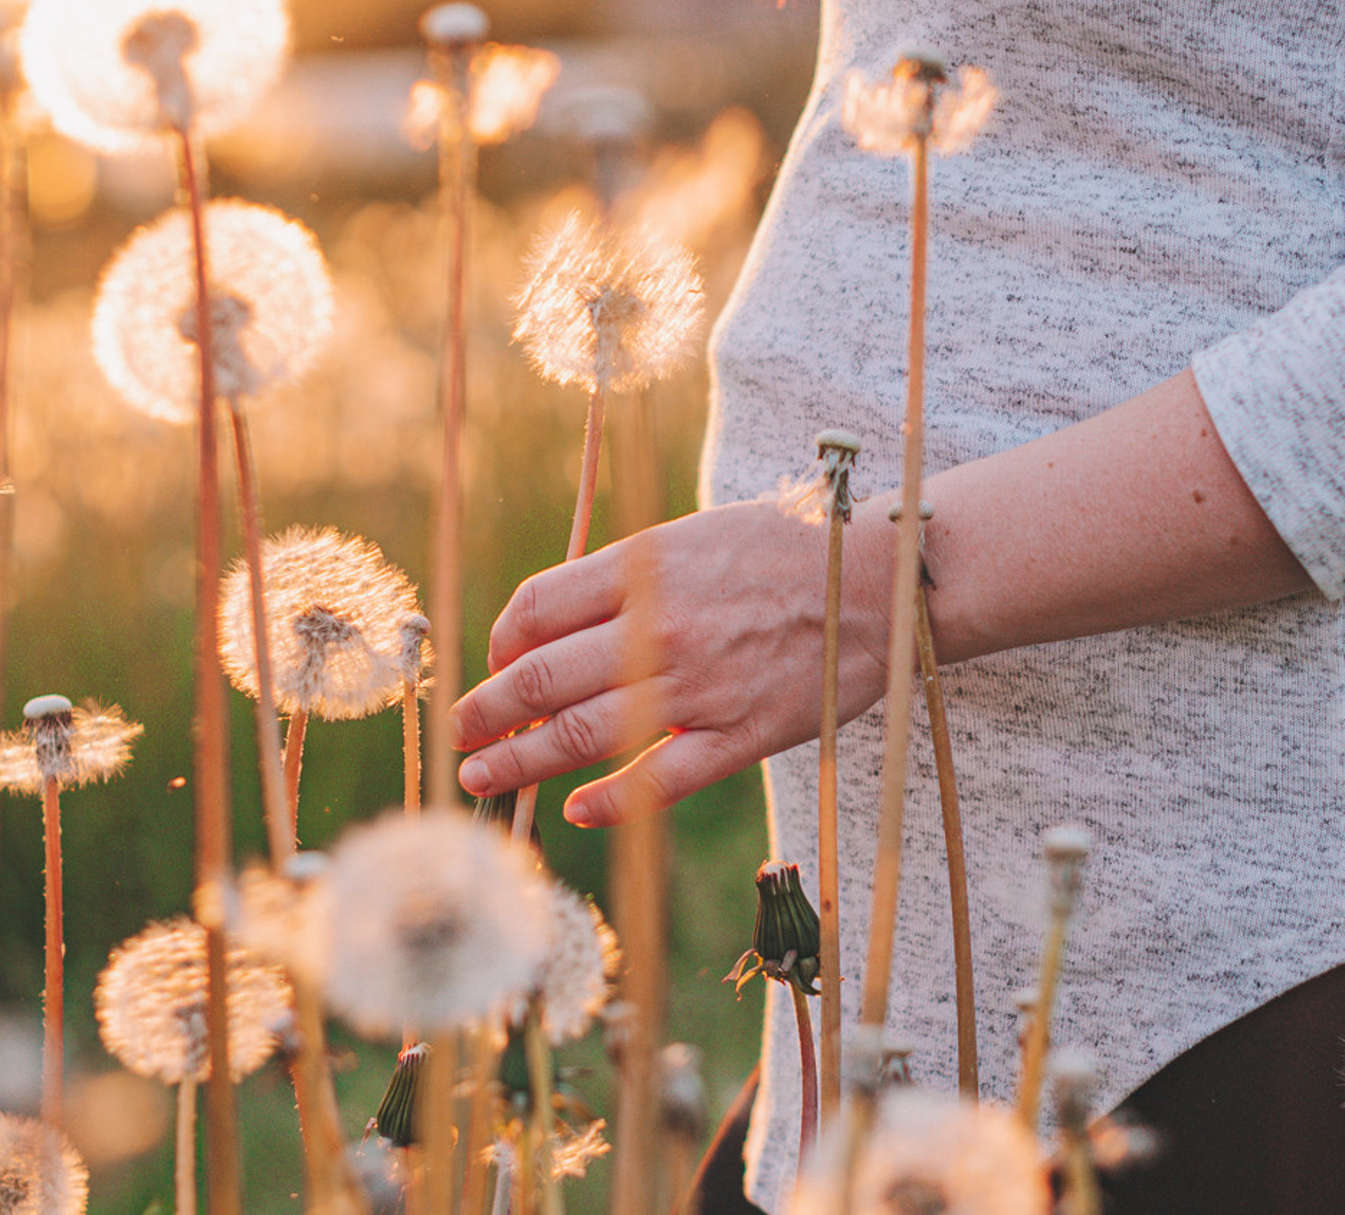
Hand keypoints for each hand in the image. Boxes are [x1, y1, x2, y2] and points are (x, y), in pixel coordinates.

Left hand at [450, 496, 895, 825]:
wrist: (882, 581)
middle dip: (486, 712)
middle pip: (539, 678)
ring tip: (485, 777)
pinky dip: (605, 801)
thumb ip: (629, 577)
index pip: (534, 609)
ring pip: (579, 736)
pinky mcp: (739, 734)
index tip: (495, 663)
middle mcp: (657, 626)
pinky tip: (574, 809)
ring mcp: (697, 686)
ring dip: (518, 762)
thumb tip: (559, 625)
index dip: (499, 643)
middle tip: (462, 733)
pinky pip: (655, 780)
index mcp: (644, 567)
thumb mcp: (695, 535)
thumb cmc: (789, 547)